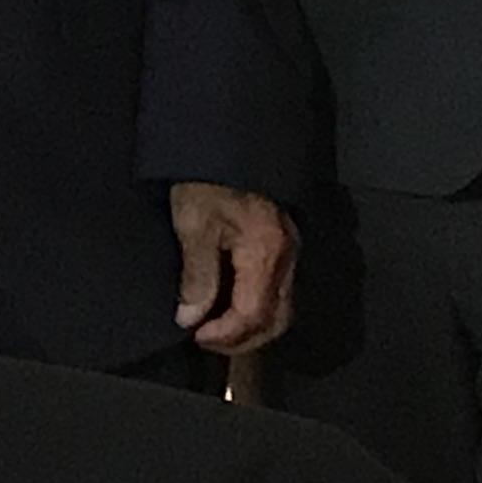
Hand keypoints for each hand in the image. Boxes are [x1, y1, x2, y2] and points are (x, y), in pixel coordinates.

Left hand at [167, 182, 296, 355]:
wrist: (226, 141)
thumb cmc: (206, 180)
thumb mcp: (193, 226)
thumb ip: (197, 276)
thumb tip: (191, 317)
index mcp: (266, 253)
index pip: (253, 314)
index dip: (225, 334)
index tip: (196, 335)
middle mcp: (287, 257)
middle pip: (276, 320)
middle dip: (243, 340)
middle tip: (207, 340)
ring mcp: (290, 252)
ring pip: (281, 309)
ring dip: (250, 327)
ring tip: (217, 328)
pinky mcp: (283, 246)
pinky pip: (277, 292)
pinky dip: (256, 308)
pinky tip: (230, 305)